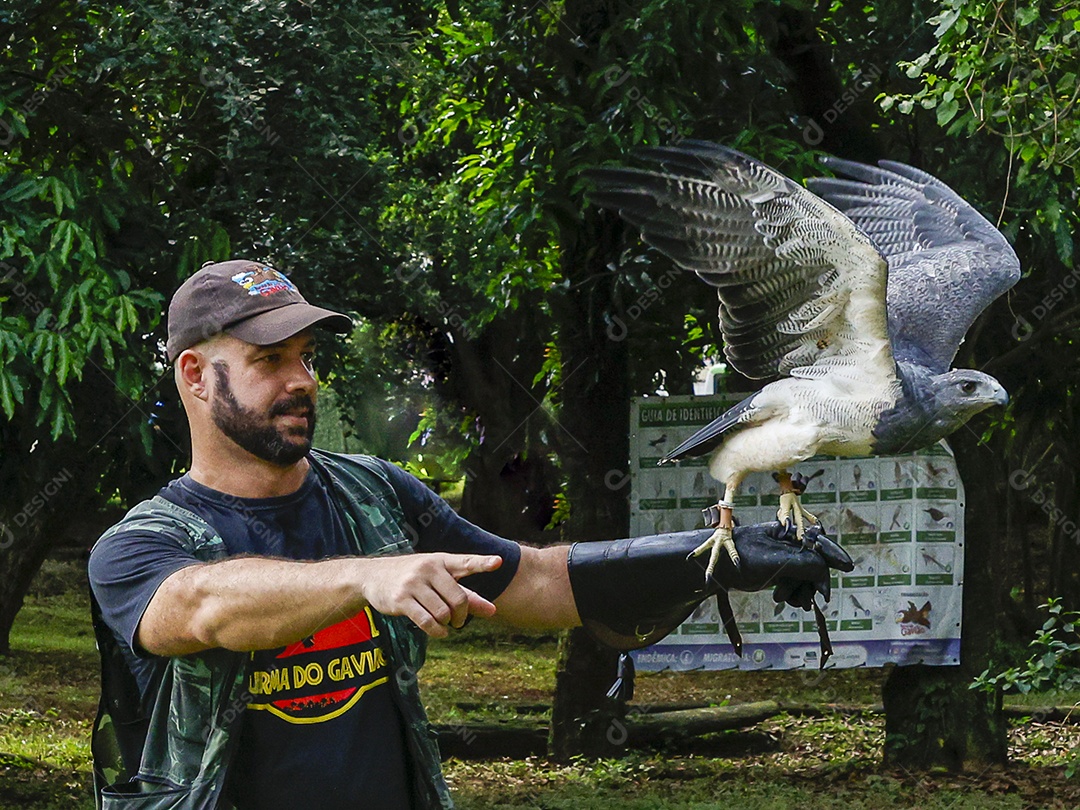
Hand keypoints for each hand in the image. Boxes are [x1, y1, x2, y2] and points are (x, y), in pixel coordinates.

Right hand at [358, 553, 501, 637]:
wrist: (373, 576)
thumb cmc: (415, 578)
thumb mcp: (440, 581)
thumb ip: (468, 595)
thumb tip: (493, 611)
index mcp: (441, 561)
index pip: (466, 562)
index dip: (483, 563)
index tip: (499, 562)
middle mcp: (428, 569)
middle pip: (459, 599)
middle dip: (462, 616)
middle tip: (459, 621)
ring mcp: (413, 584)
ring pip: (443, 613)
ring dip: (447, 624)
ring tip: (444, 623)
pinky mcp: (401, 600)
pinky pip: (426, 621)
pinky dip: (437, 631)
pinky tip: (440, 632)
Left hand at [713, 521, 853, 607]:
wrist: (719, 571)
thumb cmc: (743, 557)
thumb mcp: (776, 560)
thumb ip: (804, 563)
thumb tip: (825, 573)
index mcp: (789, 531)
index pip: (819, 541)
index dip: (835, 554)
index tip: (848, 566)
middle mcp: (790, 544)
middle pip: (816, 563)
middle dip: (813, 581)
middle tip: (814, 598)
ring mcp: (785, 558)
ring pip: (807, 577)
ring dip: (801, 590)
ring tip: (784, 598)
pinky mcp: (780, 572)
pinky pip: (797, 584)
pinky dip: (794, 594)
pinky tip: (784, 600)